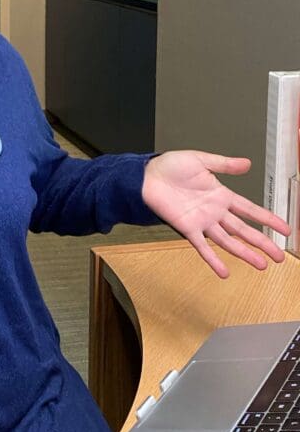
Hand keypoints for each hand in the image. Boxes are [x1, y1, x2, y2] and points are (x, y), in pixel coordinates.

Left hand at [141, 150, 289, 277]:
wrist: (146, 176)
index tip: (285, 229)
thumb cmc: (169, 167)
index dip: (268, 219)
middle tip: (279, 256)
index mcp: (221, 195)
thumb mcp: (201, 160)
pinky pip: (203, 247)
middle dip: (263, 242)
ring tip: (261, 265)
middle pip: (244, 230)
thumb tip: (247, 163)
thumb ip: (224, 164)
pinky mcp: (187, 229)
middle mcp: (214, 211)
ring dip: (245, 254)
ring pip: (229, 241)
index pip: (250, 209)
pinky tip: (224, 272)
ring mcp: (202, 222)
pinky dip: (213, 260)